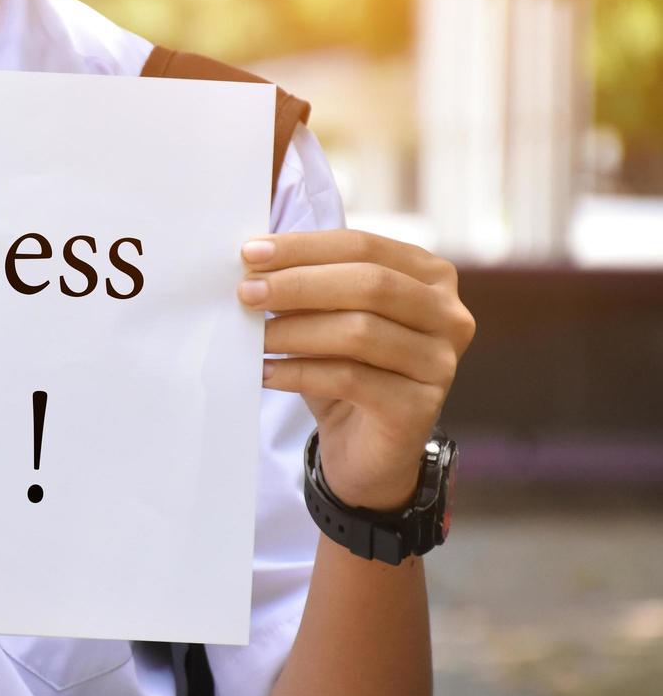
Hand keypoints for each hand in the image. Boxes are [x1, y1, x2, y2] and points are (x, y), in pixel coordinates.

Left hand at [237, 230, 474, 510]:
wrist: (367, 448)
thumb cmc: (346, 370)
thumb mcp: (330, 318)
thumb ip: (310, 284)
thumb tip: (255, 261)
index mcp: (430, 277)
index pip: (364, 247)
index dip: (304, 248)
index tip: (250, 253)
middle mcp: (448, 315)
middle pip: (369, 284)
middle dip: (298, 284)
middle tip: (246, 292)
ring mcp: (440, 363)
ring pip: (359, 331)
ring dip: (294, 331)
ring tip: (253, 337)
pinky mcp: (419, 408)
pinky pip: (350, 379)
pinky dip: (299, 372)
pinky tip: (266, 373)